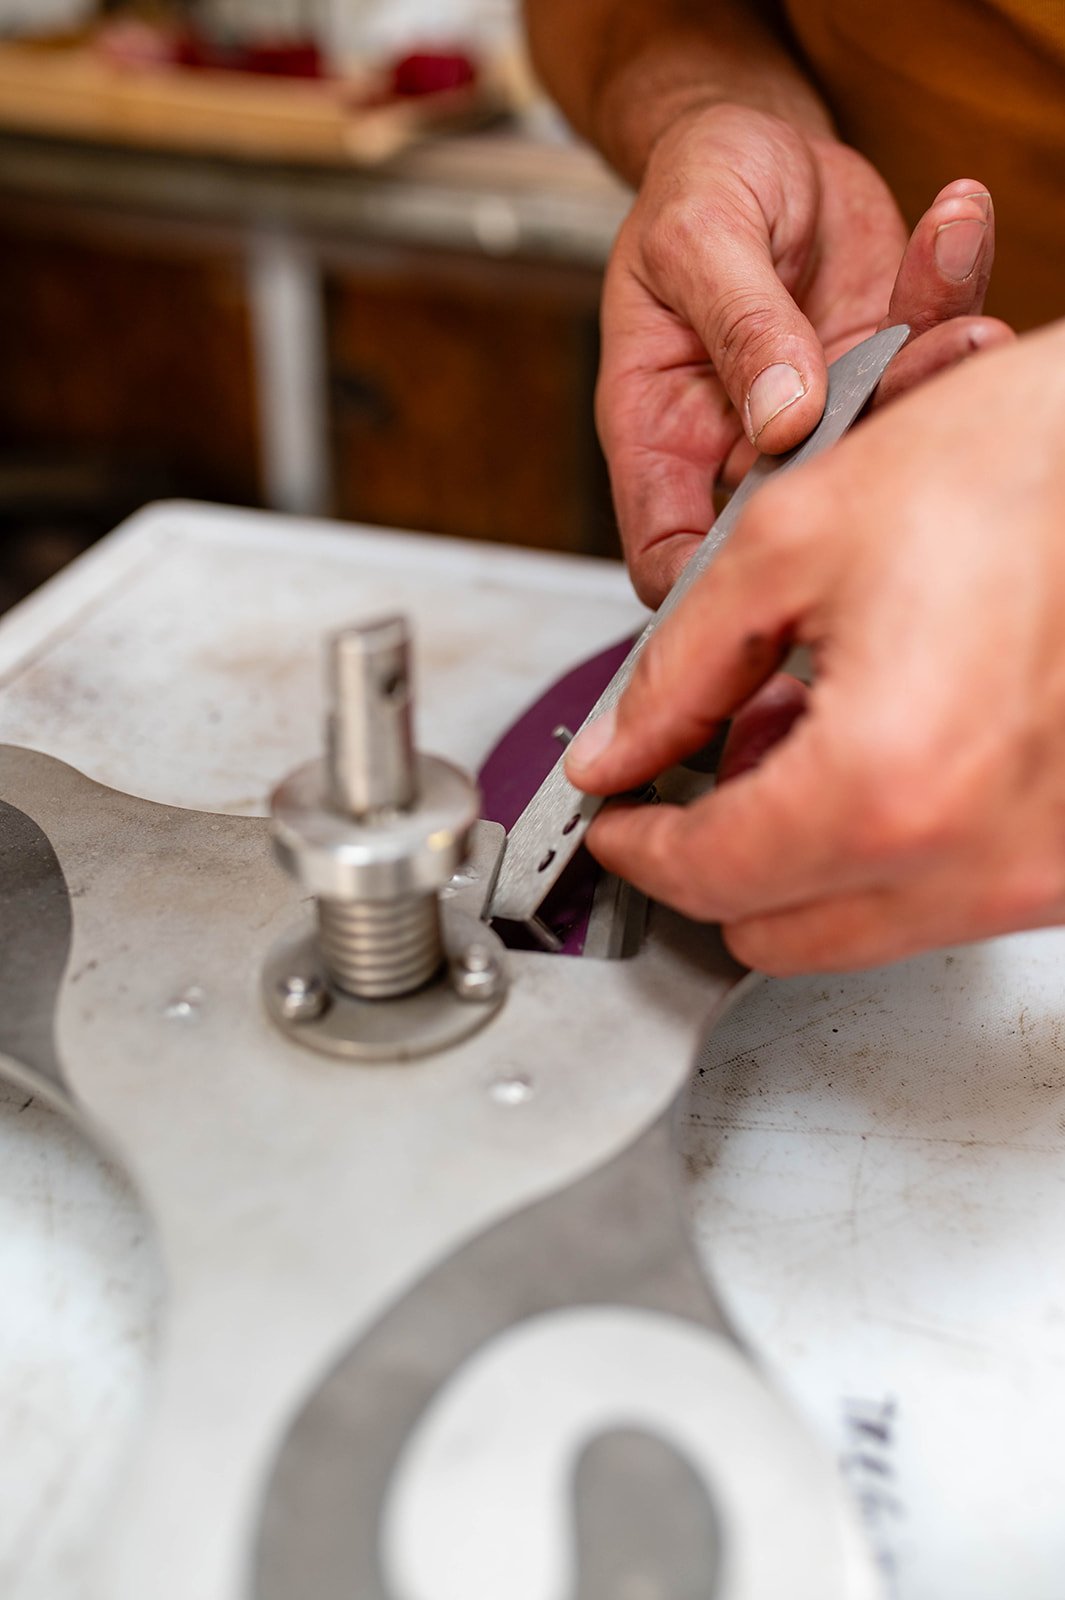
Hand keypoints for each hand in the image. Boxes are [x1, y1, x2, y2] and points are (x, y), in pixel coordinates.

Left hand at [565, 323, 1064, 973]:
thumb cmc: (1024, 463)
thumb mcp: (795, 539)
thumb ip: (679, 668)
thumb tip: (617, 748)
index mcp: (887, 781)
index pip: (709, 875)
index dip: (638, 844)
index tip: (617, 815)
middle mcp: (974, 859)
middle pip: (775, 936)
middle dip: (716, 857)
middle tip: (702, 768)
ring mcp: (1037, 875)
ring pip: (858, 930)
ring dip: (803, 852)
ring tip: (808, 727)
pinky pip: (944, 897)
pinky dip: (890, 843)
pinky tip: (888, 744)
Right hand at [601, 102, 1012, 604]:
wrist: (760, 142)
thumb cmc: (694, 189)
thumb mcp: (693, 238)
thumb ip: (737, 326)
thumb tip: (783, 418)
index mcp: (661, 430)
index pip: (667, 547)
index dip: (705, 581)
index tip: (769, 557)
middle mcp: (743, 441)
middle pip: (795, 512)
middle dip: (862, 469)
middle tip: (905, 382)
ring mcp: (823, 413)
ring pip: (883, 437)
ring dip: (933, 375)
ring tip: (961, 318)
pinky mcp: (884, 367)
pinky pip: (933, 351)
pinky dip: (957, 290)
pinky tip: (955, 221)